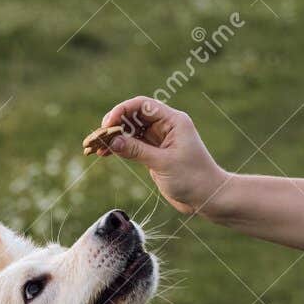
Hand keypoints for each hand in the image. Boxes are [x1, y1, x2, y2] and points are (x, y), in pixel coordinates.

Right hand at [92, 97, 229, 214]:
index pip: (142, 106)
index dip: (122, 111)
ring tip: (95, 148)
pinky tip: (105, 154)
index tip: (107, 125)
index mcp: (173, 120)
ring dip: (113, 138)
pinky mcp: (154, 154)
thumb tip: (112, 141)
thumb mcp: (162, 164)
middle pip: (133, 117)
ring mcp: (159, 140)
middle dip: (113, 125)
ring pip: (130, 132)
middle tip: (96, 138)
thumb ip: (137, 150)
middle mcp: (165, 126)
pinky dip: (119, 149)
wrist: (207, 198)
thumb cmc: (193, 178)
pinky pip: (132, 146)